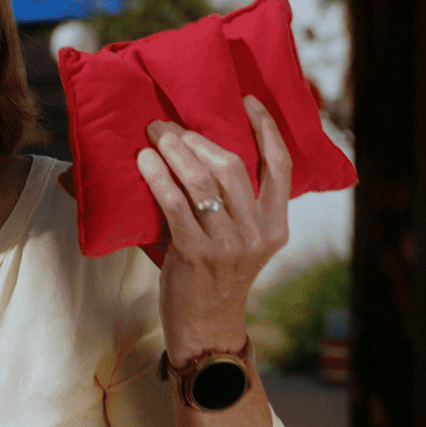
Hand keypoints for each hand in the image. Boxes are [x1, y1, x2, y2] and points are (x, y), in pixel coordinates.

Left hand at [134, 95, 291, 364]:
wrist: (206, 326)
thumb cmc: (217, 276)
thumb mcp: (243, 240)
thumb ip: (239, 204)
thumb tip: (208, 149)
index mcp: (276, 225)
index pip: (280, 165)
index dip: (266, 127)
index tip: (246, 100)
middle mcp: (257, 233)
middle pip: (233, 166)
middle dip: (198, 138)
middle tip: (170, 124)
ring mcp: (228, 245)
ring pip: (203, 181)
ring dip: (175, 151)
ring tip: (155, 135)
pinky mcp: (196, 255)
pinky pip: (175, 205)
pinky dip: (158, 178)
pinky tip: (145, 162)